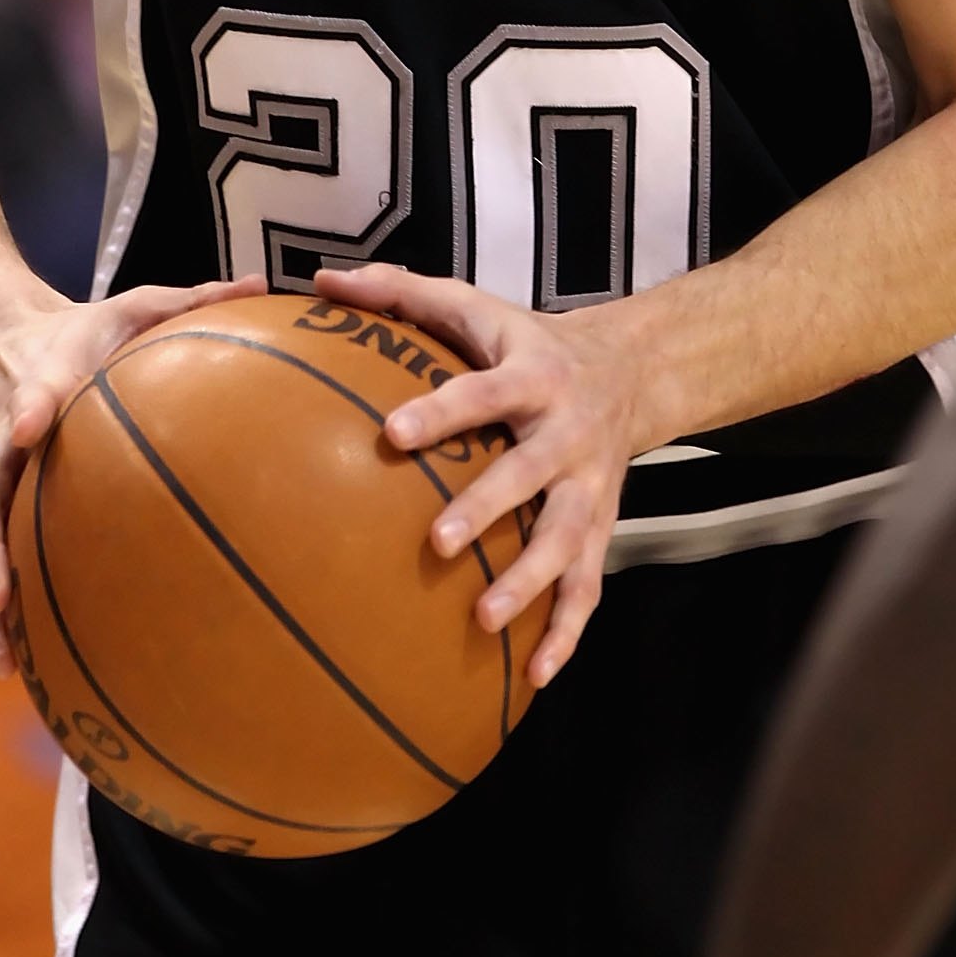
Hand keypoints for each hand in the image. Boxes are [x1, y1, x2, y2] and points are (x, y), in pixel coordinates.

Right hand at [0, 277, 259, 668]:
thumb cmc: (80, 328)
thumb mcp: (130, 303)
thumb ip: (191, 298)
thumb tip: (260, 284)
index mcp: (38, 380)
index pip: (28, 391)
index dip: (27, 405)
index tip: (31, 421)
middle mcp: (1, 434)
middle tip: (0, 588)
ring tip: (6, 652)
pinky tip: (17, 663)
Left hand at [311, 261, 646, 684]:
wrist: (631, 370)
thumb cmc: (526, 341)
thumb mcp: (474, 306)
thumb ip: (401, 292)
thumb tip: (324, 279)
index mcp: (531, 376)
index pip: (483, 392)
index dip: (442, 411)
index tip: (391, 433)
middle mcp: (566, 433)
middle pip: (529, 474)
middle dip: (488, 508)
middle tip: (438, 543)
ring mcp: (590, 488)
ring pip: (565, 540)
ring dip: (530, 583)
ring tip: (484, 622)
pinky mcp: (602, 529)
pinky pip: (589, 586)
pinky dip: (568, 633)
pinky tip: (535, 677)